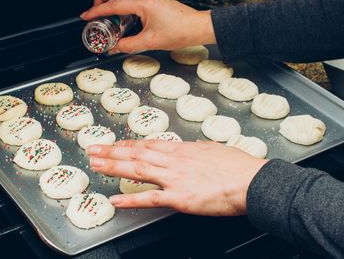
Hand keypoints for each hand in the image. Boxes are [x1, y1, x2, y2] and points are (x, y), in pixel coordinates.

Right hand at [80, 0, 215, 53]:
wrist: (197, 27)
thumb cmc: (180, 31)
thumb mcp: (151, 42)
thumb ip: (129, 45)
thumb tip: (115, 48)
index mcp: (143, 3)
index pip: (113, 5)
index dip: (97, 11)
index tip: (86, 16)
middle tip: (96, 8)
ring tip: (109, 10)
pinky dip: (125, 0)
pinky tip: (125, 13)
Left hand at [87, 140, 267, 215]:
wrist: (251, 181)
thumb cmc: (237, 166)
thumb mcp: (212, 149)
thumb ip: (194, 150)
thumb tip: (186, 148)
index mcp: (182, 149)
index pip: (148, 145)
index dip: (127, 145)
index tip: (114, 144)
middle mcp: (174, 161)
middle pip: (137, 155)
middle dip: (112, 152)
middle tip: (93, 150)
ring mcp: (174, 179)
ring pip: (138, 170)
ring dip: (114, 167)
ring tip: (96, 165)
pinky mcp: (179, 198)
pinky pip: (150, 199)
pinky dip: (131, 198)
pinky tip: (116, 199)